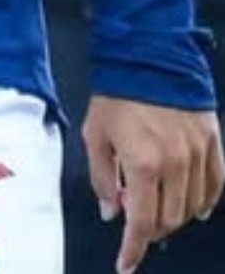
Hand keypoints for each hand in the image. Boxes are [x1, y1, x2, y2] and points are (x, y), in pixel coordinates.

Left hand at [83, 95, 223, 273]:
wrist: (147, 55)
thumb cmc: (117, 93)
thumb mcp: (95, 134)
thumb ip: (103, 177)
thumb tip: (111, 212)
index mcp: (144, 164)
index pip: (142, 223)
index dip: (132, 248)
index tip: (125, 264)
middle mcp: (176, 165)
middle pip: (169, 219)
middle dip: (150, 230)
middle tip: (134, 222)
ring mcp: (198, 155)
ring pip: (192, 207)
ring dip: (174, 217)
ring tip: (156, 209)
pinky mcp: (212, 143)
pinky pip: (214, 186)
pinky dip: (204, 203)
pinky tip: (194, 208)